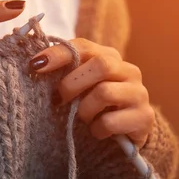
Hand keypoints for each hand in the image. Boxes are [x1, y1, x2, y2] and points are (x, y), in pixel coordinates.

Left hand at [29, 39, 153, 145]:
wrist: (126, 133)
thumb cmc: (95, 105)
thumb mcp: (80, 85)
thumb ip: (64, 72)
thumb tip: (35, 64)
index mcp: (109, 57)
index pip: (83, 46)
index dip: (58, 54)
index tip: (34, 66)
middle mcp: (128, 71)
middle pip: (101, 65)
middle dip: (72, 83)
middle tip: (58, 100)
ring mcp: (139, 93)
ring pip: (104, 93)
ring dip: (84, 110)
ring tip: (82, 118)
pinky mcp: (144, 117)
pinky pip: (110, 121)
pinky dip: (96, 128)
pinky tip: (96, 130)